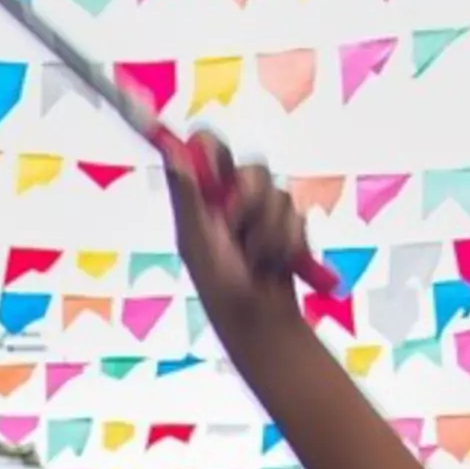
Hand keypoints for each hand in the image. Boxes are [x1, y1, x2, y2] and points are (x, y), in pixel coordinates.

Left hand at [158, 123, 330, 333]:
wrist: (261, 321)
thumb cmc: (221, 287)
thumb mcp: (198, 241)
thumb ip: (189, 195)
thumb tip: (172, 152)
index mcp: (201, 197)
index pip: (206, 147)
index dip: (213, 148)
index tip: (220, 168)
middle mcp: (230, 198)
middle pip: (251, 167)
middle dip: (249, 199)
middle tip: (236, 227)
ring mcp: (262, 211)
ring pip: (278, 193)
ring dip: (268, 231)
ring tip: (256, 260)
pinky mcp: (287, 226)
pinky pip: (297, 216)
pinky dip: (287, 243)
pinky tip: (276, 265)